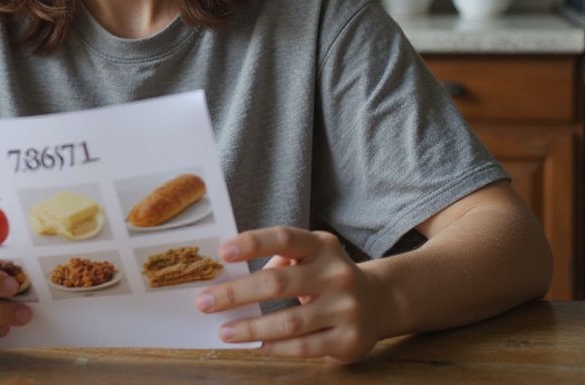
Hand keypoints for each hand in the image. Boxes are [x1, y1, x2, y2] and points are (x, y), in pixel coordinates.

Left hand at [194, 227, 392, 361]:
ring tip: (224, 331)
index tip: (222, 251)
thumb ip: (278, 260)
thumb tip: (228, 278)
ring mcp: (345, 308)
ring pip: (289, 321)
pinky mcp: (348, 338)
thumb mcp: (311, 256)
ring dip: (251, 328)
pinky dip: (275, 347)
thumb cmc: (326, 277)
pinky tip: (255, 345)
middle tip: (205, 302)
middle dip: (236, 293)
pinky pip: (303, 346)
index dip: (253, 243)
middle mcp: (336, 274)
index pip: (284, 238)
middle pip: (278, 282)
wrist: (379, 303)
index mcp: (322, 246)